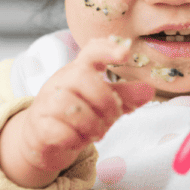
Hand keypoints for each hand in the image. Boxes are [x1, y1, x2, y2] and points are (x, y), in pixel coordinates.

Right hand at [19, 37, 154, 171]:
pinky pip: (59, 131)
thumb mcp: (102, 102)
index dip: (107, 49)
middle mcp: (61, 81)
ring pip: (69, 105)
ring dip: (92, 123)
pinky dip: (75, 139)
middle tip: (113, 118)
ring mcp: (47, 102)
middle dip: (105, 100)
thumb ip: (124, 95)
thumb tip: (149, 90)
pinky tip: (79, 141)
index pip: (91, 51)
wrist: (42, 137)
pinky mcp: (40, 126)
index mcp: (79, 70)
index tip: (125, 53)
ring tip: (98, 133)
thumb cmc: (77, 114)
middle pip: (81, 76)